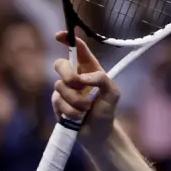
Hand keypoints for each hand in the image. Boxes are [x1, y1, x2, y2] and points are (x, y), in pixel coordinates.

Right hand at [52, 30, 119, 144]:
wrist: (98, 134)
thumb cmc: (107, 111)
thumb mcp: (112, 93)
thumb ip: (101, 80)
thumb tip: (82, 78)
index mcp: (90, 69)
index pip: (78, 49)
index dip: (68, 39)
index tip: (59, 36)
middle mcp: (75, 76)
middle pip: (60, 64)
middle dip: (68, 75)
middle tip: (78, 86)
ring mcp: (64, 89)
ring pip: (59, 86)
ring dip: (75, 100)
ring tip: (86, 109)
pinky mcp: (57, 102)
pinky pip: (57, 101)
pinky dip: (70, 110)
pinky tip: (78, 116)